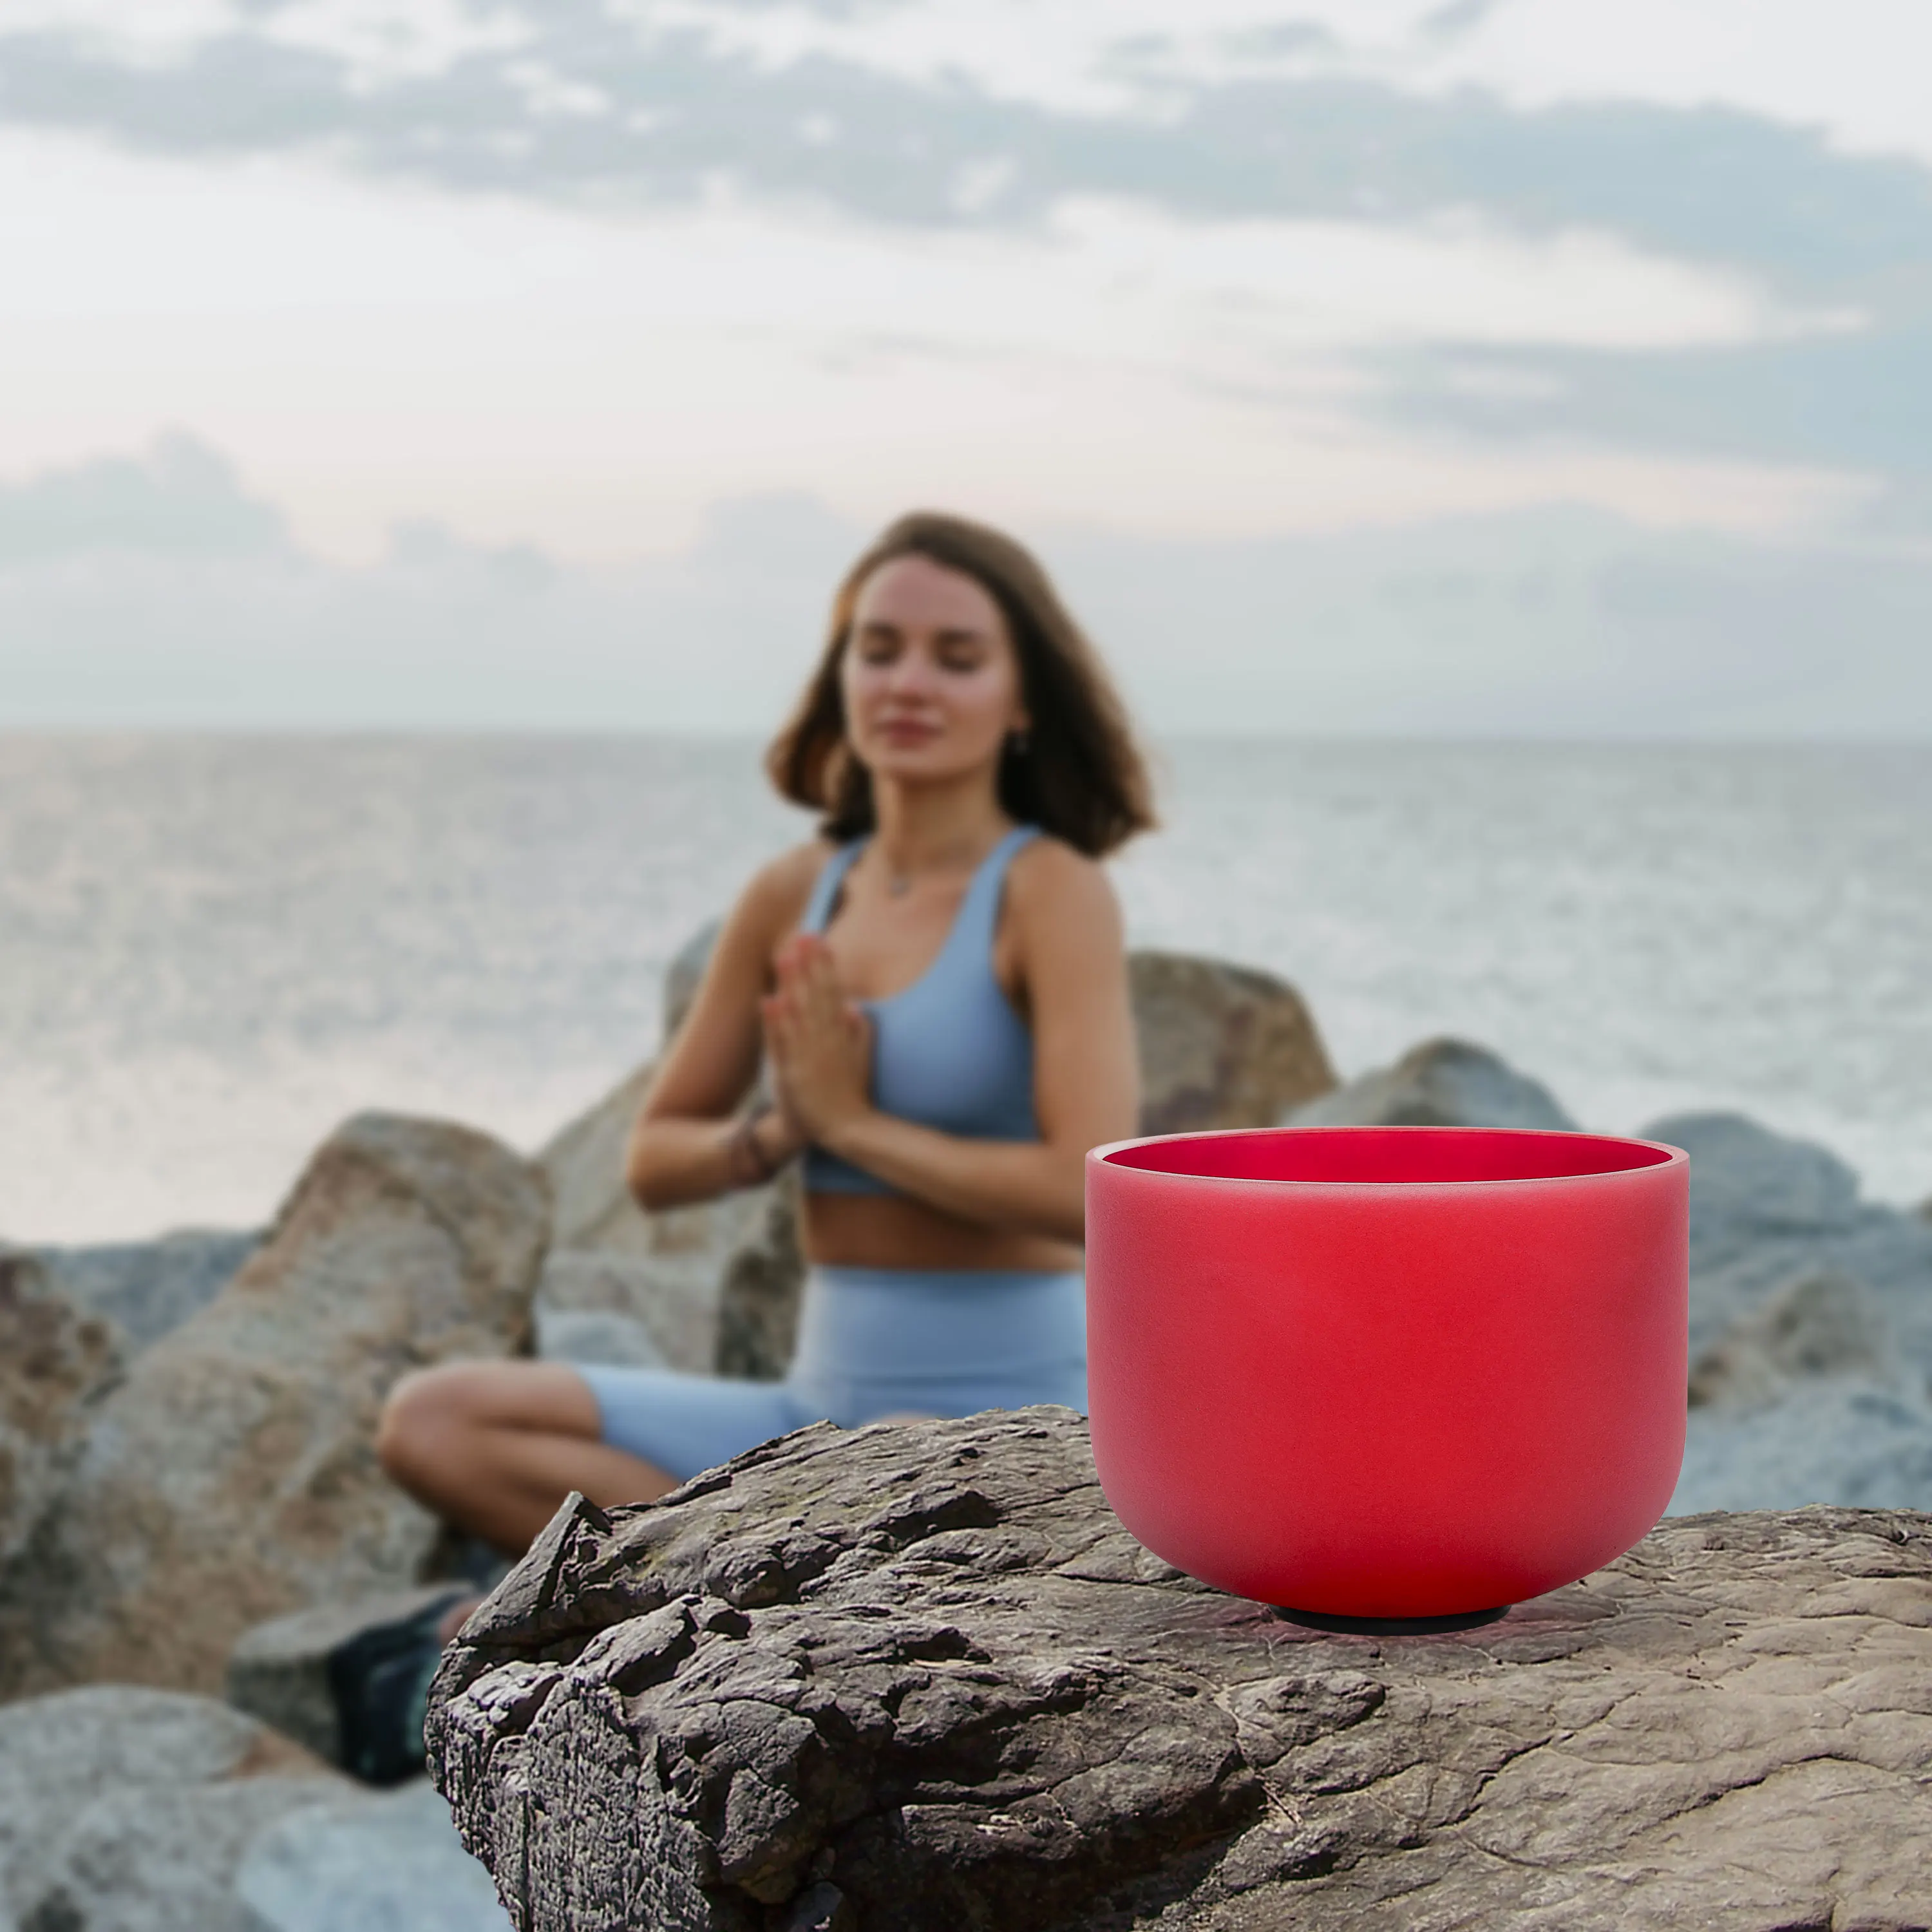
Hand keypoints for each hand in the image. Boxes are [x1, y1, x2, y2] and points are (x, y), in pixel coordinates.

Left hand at [761, 935, 873, 1148]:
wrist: (845, 1130)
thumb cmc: (852, 1094)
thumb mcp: (863, 1059)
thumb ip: (860, 1032)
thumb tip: (855, 1006)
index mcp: (842, 1034)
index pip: (833, 991)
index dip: (826, 964)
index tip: (819, 938)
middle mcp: (826, 1039)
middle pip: (816, 994)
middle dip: (809, 964)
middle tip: (802, 934)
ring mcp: (809, 1055)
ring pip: (799, 1012)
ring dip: (792, 983)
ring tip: (783, 955)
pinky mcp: (793, 1072)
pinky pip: (783, 1044)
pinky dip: (777, 1023)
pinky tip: (770, 1000)